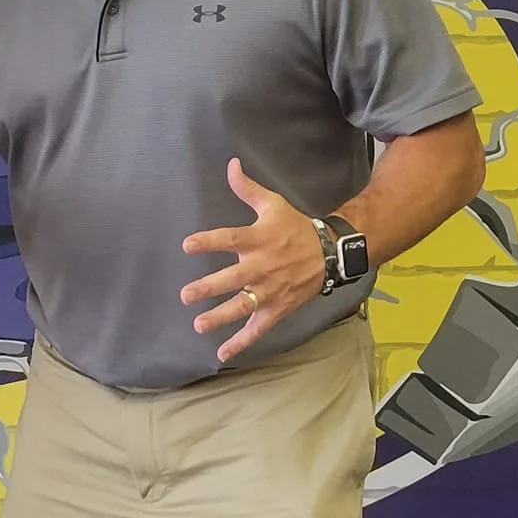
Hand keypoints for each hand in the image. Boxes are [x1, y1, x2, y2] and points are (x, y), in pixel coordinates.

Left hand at [180, 158, 327, 363]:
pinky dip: (241, 343)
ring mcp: (269, 291)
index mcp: (259, 240)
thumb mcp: (274, 204)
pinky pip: (257, 329)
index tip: (187, 245)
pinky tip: (221, 353)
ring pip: (243, 307)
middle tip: (187, 295)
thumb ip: (247, 188)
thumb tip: (231, 164)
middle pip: (233, 279)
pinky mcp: (276, 309)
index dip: (209, 241)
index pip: (230, 240)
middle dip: (209, 287)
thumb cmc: (295, 228)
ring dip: (220, 317)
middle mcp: (262, 267)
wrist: (330, 253)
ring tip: (199, 324)